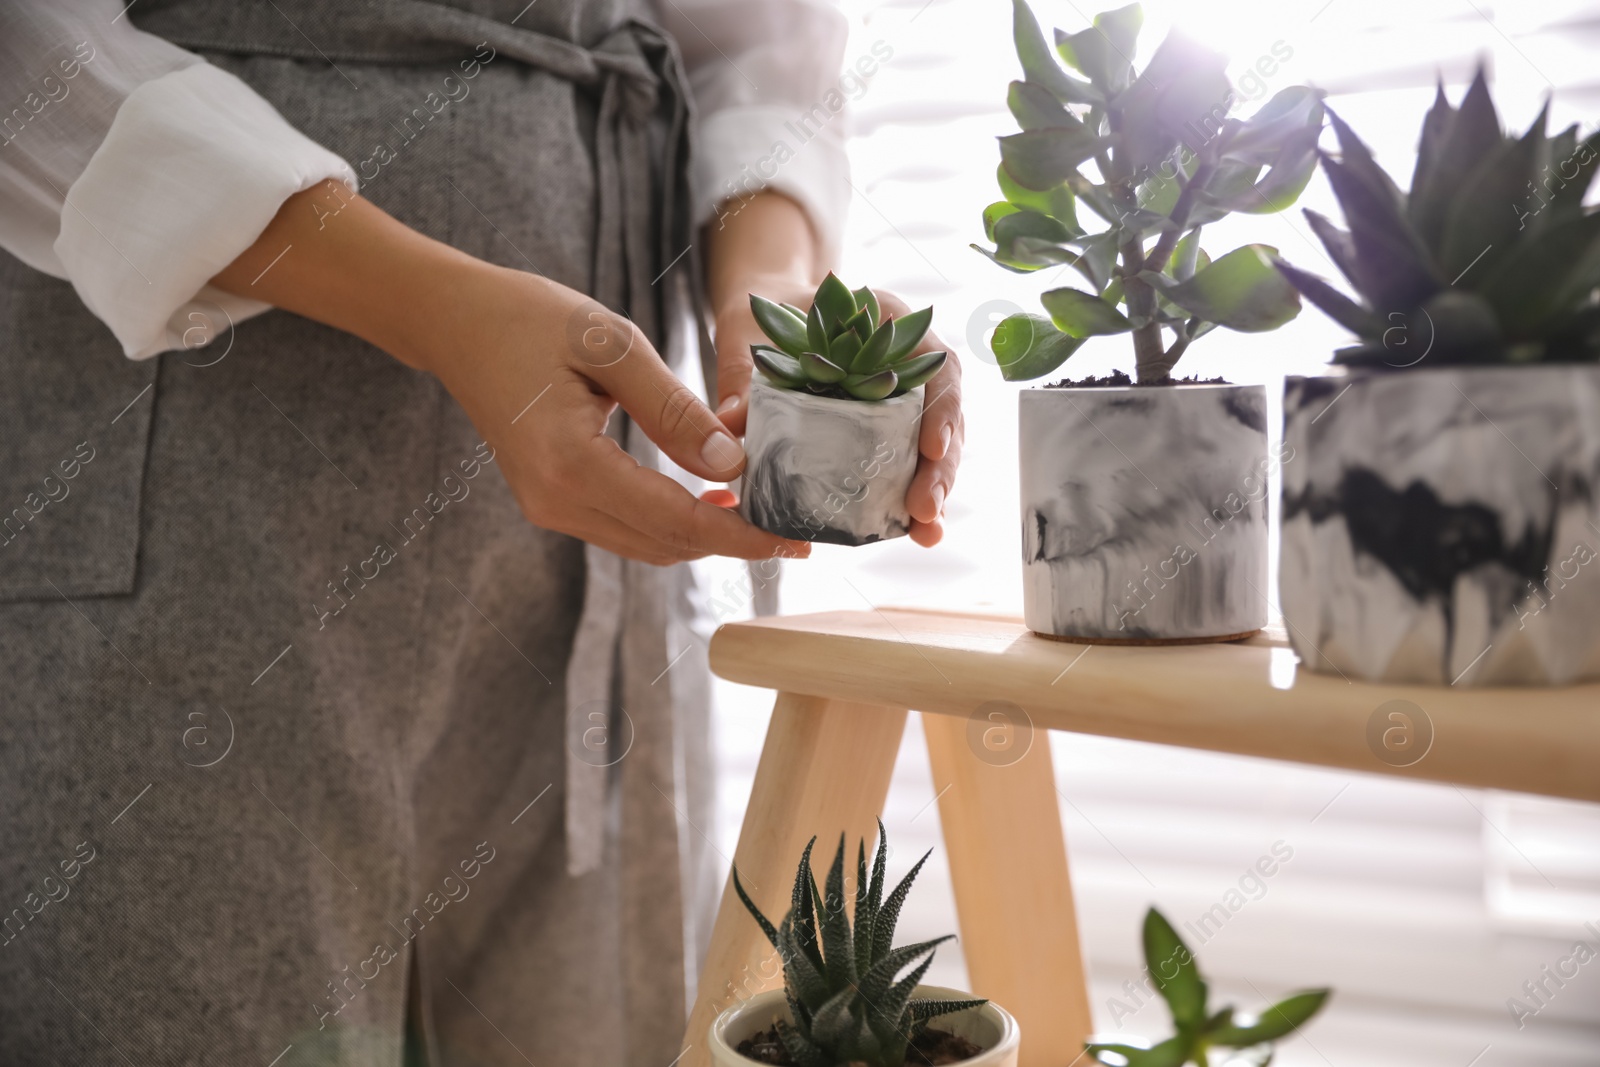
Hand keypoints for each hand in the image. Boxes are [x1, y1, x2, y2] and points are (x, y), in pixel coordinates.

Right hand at [213, 187, 809, 565]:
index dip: (740, 535)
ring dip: (705, 533)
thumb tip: (730, 462)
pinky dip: (673, 520)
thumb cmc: (530, 319)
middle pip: (665, 544)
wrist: (456, 324)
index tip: (793, 538)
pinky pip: (626, 527)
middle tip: (792, 524)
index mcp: (569, 463)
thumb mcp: (611, 345)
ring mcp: (547, 507)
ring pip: (647, 544)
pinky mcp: (550, 500)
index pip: (675, 520)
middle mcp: (554, 500)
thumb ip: (672, 408)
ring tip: (760, 508)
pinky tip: (710, 494)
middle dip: (732, 540)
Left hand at [702, 192, 962, 547]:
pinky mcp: (888, 426)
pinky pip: (910, 460)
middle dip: (941, 466)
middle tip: (925, 510)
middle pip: (944, 413)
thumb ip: (742, 374)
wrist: (770, 314)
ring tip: (926, 531)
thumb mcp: (750, 335)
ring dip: (935, 488)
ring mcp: (903, 395)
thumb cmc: (767, 316)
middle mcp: (908, 359)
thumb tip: (729, 422)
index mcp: (889, 322)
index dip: (942, 406)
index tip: (932, 447)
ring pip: (936, 442)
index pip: (937, 363)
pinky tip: (911, 529)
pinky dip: (910, 492)